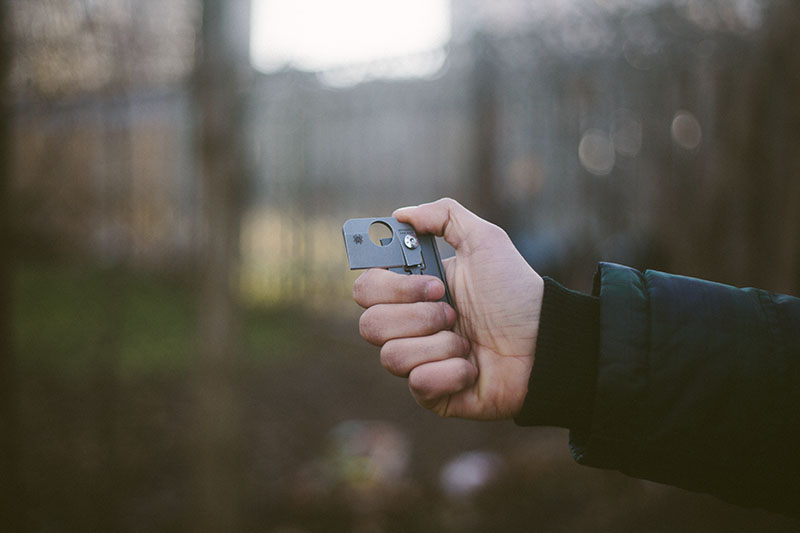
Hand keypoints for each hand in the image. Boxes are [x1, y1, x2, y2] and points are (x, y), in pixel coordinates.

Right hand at [353, 198, 543, 418]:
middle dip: (418, 317)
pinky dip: (451, 373)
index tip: (432, 283)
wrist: (547, 340)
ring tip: (468, 342)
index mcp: (412, 293)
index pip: (366, 290)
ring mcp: (419, 361)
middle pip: (370, 327)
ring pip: (392, 357)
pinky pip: (419, 384)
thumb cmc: (516, 292)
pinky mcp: (433, 394)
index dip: (391, 287)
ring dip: (439, 345)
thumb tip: (400, 213)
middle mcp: (409, 327)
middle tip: (453, 311)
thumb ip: (443, 215)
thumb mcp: (485, 240)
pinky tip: (473, 367)